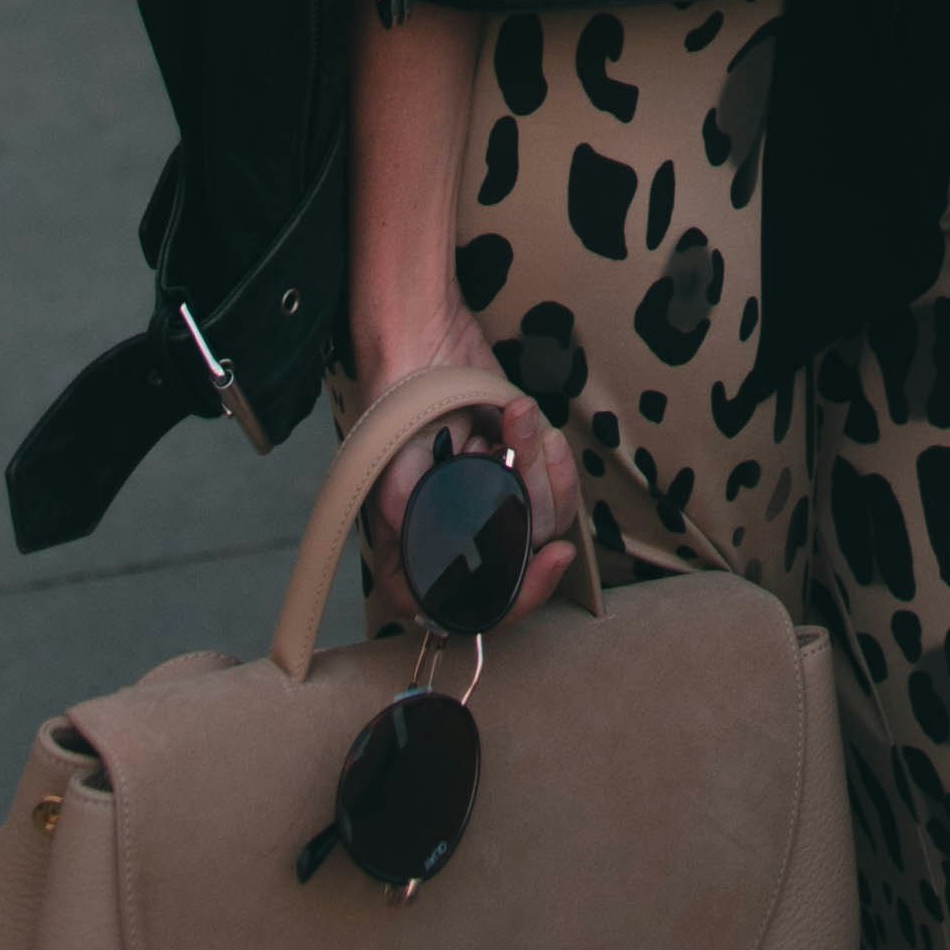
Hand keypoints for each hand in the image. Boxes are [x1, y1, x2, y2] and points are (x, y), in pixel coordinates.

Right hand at [350, 325, 583, 630]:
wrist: (425, 341)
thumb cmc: (398, 404)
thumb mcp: (392, 465)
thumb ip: (408, 512)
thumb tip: (428, 551)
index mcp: (416, 552)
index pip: (465, 608)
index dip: (512, 598)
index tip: (546, 560)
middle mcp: (458, 538)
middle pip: (519, 564)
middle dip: (531, 504)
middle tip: (520, 456)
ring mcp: (493, 506)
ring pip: (543, 521)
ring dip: (538, 465)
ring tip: (514, 419)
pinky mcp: (520, 474)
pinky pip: (556, 489)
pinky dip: (554, 458)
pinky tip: (530, 422)